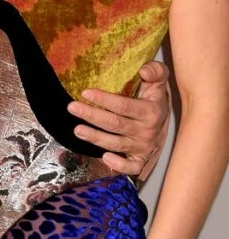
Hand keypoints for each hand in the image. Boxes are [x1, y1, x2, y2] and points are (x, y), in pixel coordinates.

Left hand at [68, 61, 170, 176]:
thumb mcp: (159, 82)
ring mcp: (142, 147)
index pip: (124, 106)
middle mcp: (146, 131)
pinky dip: (118, 165)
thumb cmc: (155, 99)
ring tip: (77, 129)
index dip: (104, 99)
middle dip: (92, 115)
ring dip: (95, 138)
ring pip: (116, 144)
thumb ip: (155, 71)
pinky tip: (103, 157)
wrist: (165, 123)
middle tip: (72, 107)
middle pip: (115, 124)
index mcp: (150, 111)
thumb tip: (144, 70)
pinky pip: (131, 167)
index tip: (85, 92)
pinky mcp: (140, 159)